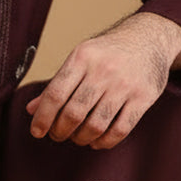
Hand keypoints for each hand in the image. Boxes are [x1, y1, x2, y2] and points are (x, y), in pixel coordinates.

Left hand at [26, 11, 180, 149]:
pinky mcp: (143, 97)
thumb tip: (31, 109)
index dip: (43, 117)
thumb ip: (57, 85)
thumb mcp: (80, 59)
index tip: (37, 132)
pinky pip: (120, 129)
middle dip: (60, 131)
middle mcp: (103, 70)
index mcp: (82, 57)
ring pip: (96, 125)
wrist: (149, 39)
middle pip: (74, 113)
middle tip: (57, 135)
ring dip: (81, 138)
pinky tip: (97, 141)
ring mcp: (125, 85)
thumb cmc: (107, 52)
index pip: (55, 94)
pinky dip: (105, 142)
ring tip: (77, 137)